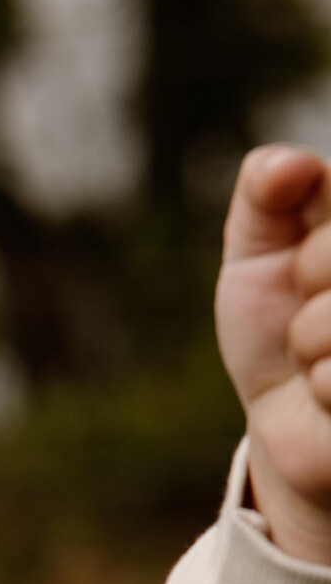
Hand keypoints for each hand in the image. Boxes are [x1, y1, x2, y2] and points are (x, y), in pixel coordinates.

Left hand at [218, 145, 330, 563]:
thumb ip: (266, 192)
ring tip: (322, 360)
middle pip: (330, 259)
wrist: (287, 420)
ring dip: (311, 345)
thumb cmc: (278, 327)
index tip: (307, 272)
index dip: (310, 251)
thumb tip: (289, 163)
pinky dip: (321, 386)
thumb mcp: (259, 251)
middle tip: (311, 319)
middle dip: (309, 291)